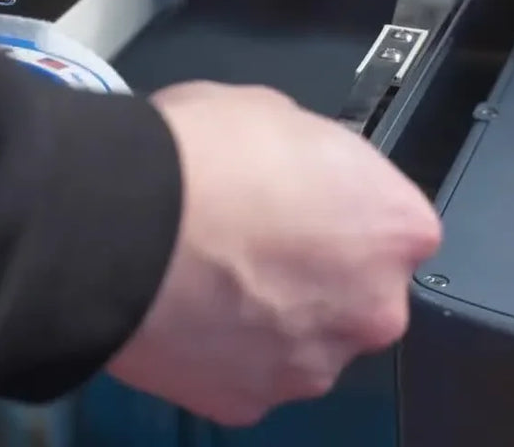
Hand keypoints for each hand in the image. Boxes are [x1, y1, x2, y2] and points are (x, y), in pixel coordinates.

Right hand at [105, 82, 441, 426]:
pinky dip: (224, 351)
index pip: (394, 224)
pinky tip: (187, 311)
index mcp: (395, 226)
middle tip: (252, 242)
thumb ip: (312, 159)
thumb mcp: (275, 112)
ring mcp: (313, 363)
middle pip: (359, 295)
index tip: (305, 203)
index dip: (343, 209)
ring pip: (305, 341)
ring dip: (271, 316)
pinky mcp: (250, 401)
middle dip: (316, 275)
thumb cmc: (196, 159)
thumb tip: (299, 170)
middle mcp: (374, 307)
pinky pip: (248, 374)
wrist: (118, 223)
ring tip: (208, 277)